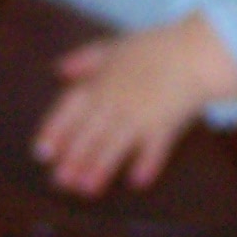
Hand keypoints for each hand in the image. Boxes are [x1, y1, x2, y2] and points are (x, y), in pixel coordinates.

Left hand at [32, 13, 236, 195]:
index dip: (54, 130)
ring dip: (101, 167)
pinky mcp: (167, 124)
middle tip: (60, 182)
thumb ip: (84, 60)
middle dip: (74, 157)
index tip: (42, 152)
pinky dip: (148, 163)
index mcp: (101, 82)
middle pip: (90, 132)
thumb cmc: (153, 49)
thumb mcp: (113, 47)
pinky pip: (156, 147)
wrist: (195, 51)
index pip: (70, 108)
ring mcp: (142, 114)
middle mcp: (117, 100)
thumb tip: (58, 70)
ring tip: (87, 189)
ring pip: (117, 143)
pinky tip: (137, 181)